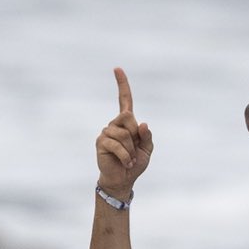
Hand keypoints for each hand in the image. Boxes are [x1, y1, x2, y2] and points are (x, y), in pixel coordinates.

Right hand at [96, 68, 153, 196]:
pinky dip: (125, 156)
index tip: (117, 68)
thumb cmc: (135, 163)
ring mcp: (106, 132)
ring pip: (124, 134)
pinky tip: (125, 162)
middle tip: (134, 150)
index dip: (122, 84)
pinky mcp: (101, 142)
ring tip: (129, 159)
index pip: (124, 100)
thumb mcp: (147, 149)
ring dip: (131, 150)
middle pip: (128, 117)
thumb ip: (147, 136)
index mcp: (127, 123)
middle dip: (135, 136)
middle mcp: (114, 124)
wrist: (123, 179)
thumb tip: (142, 124)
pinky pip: (117, 145)